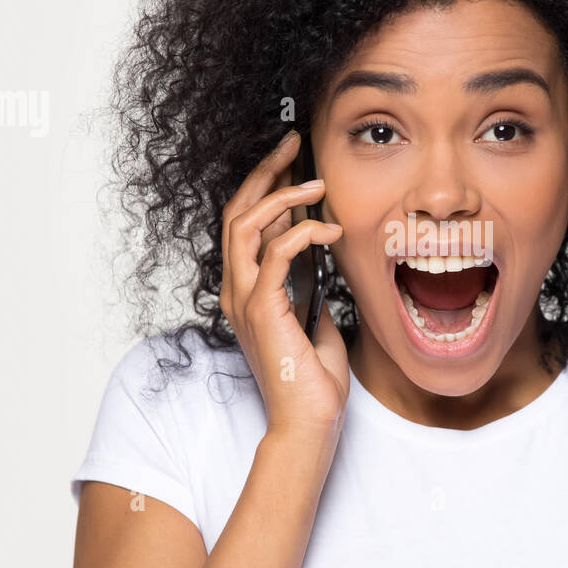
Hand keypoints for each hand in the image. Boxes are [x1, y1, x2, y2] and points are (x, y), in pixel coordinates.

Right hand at [219, 130, 347, 442]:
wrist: (309, 422)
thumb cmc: (313, 381)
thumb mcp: (315, 322)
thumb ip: (309, 291)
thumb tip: (321, 262)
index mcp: (246, 291)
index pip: (243, 223)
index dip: (263, 185)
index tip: (291, 160)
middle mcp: (237, 290)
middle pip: (236, 212)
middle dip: (265, 172)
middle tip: (294, 146)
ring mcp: (245, 299)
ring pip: (247, 225)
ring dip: (282, 196)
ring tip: (317, 184)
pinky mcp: (263, 309)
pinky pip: (275, 253)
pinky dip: (303, 233)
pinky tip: (330, 230)